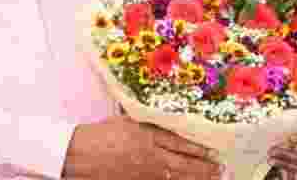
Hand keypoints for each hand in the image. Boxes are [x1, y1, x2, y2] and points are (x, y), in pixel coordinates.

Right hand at [64, 115, 222, 179]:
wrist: (77, 154)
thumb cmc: (101, 134)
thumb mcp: (127, 122)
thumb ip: (150, 124)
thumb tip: (172, 124)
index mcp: (147, 137)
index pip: (181, 144)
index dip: (200, 149)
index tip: (214, 151)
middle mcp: (149, 157)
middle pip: (184, 164)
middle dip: (204, 168)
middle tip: (219, 169)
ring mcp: (144, 174)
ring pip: (176, 178)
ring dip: (196, 178)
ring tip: (211, 178)